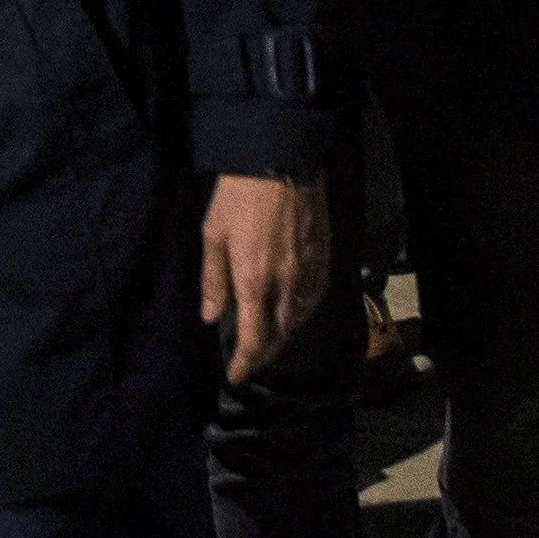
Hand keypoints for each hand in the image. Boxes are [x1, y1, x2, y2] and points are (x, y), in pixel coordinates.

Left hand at [201, 171, 328, 380]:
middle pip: (280, 336)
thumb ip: (214, 280)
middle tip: (250, 361)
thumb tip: (212, 317)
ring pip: (299, 320)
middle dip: (264, 354)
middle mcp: (287, 286)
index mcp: (255, 283)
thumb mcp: (214, 235)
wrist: (282, 161)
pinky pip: (315, 299)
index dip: (246, 363)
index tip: (236, 376)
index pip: (254, 340)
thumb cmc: (239, 197)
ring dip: (283, 335)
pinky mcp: (325, 258)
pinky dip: (301, 313)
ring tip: (267, 339)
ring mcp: (310, 273)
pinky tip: (291, 310)